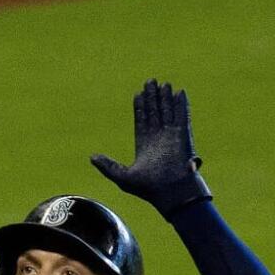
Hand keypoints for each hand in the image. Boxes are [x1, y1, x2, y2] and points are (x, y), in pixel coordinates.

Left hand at [91, 79, 210, 217]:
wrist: (170, 192)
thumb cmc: (148, 188)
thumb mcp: (122, 177)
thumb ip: (108, 166)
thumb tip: (92, 157)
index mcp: (144, 146)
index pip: (142, 121)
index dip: (141, 107)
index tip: (138, 94)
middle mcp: (158, 139)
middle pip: (155, 113)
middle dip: (152, 97)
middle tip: (150, 81)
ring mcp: (171, 136)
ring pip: (167, 111)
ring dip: (165, 98)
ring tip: (163, 83)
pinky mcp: (183, 135)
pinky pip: (182, 116)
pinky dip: (180, 104)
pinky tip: (179, 92)